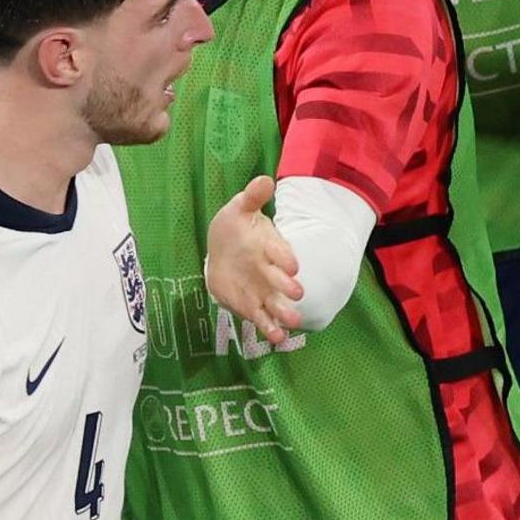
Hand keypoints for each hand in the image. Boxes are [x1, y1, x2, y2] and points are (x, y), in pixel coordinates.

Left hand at [205, 175, 302, 346]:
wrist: (222, 250)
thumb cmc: (235, 227)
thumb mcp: (240, 209)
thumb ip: (252, 197)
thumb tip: (265, 179)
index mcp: (269, 246)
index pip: (281, 251)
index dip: (285, 258)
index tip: (292, 265)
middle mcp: (270, 271)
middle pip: (281, 280)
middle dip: (288, 286)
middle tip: (297, 293)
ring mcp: (262, 290)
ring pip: (276, 303)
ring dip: (284, 313)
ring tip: (292, 323)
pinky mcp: (252, 305)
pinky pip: (262, 318)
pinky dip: (269, 328)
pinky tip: (276, 339)